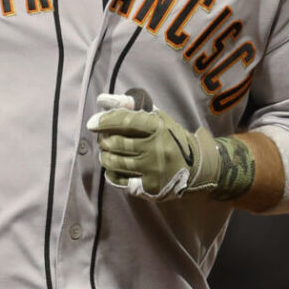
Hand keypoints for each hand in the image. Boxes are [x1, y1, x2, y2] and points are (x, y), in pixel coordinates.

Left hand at [87, 91, 221, 200]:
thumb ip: (130, 108)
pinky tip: (113, 169)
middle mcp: (155, 148)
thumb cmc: (171, 138)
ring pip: (115, 162)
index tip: (92, 123)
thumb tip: (102, 100)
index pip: (126, 120)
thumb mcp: (157, 118)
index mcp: (158, 127)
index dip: (105, 121)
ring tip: (107, 153)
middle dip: (105, 141)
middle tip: (105, 140)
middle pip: (116, 143)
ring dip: (105, 157)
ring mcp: (152, 169)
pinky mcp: (150, 187)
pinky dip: (112, 173)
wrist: (196, 167)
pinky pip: (120, 180)